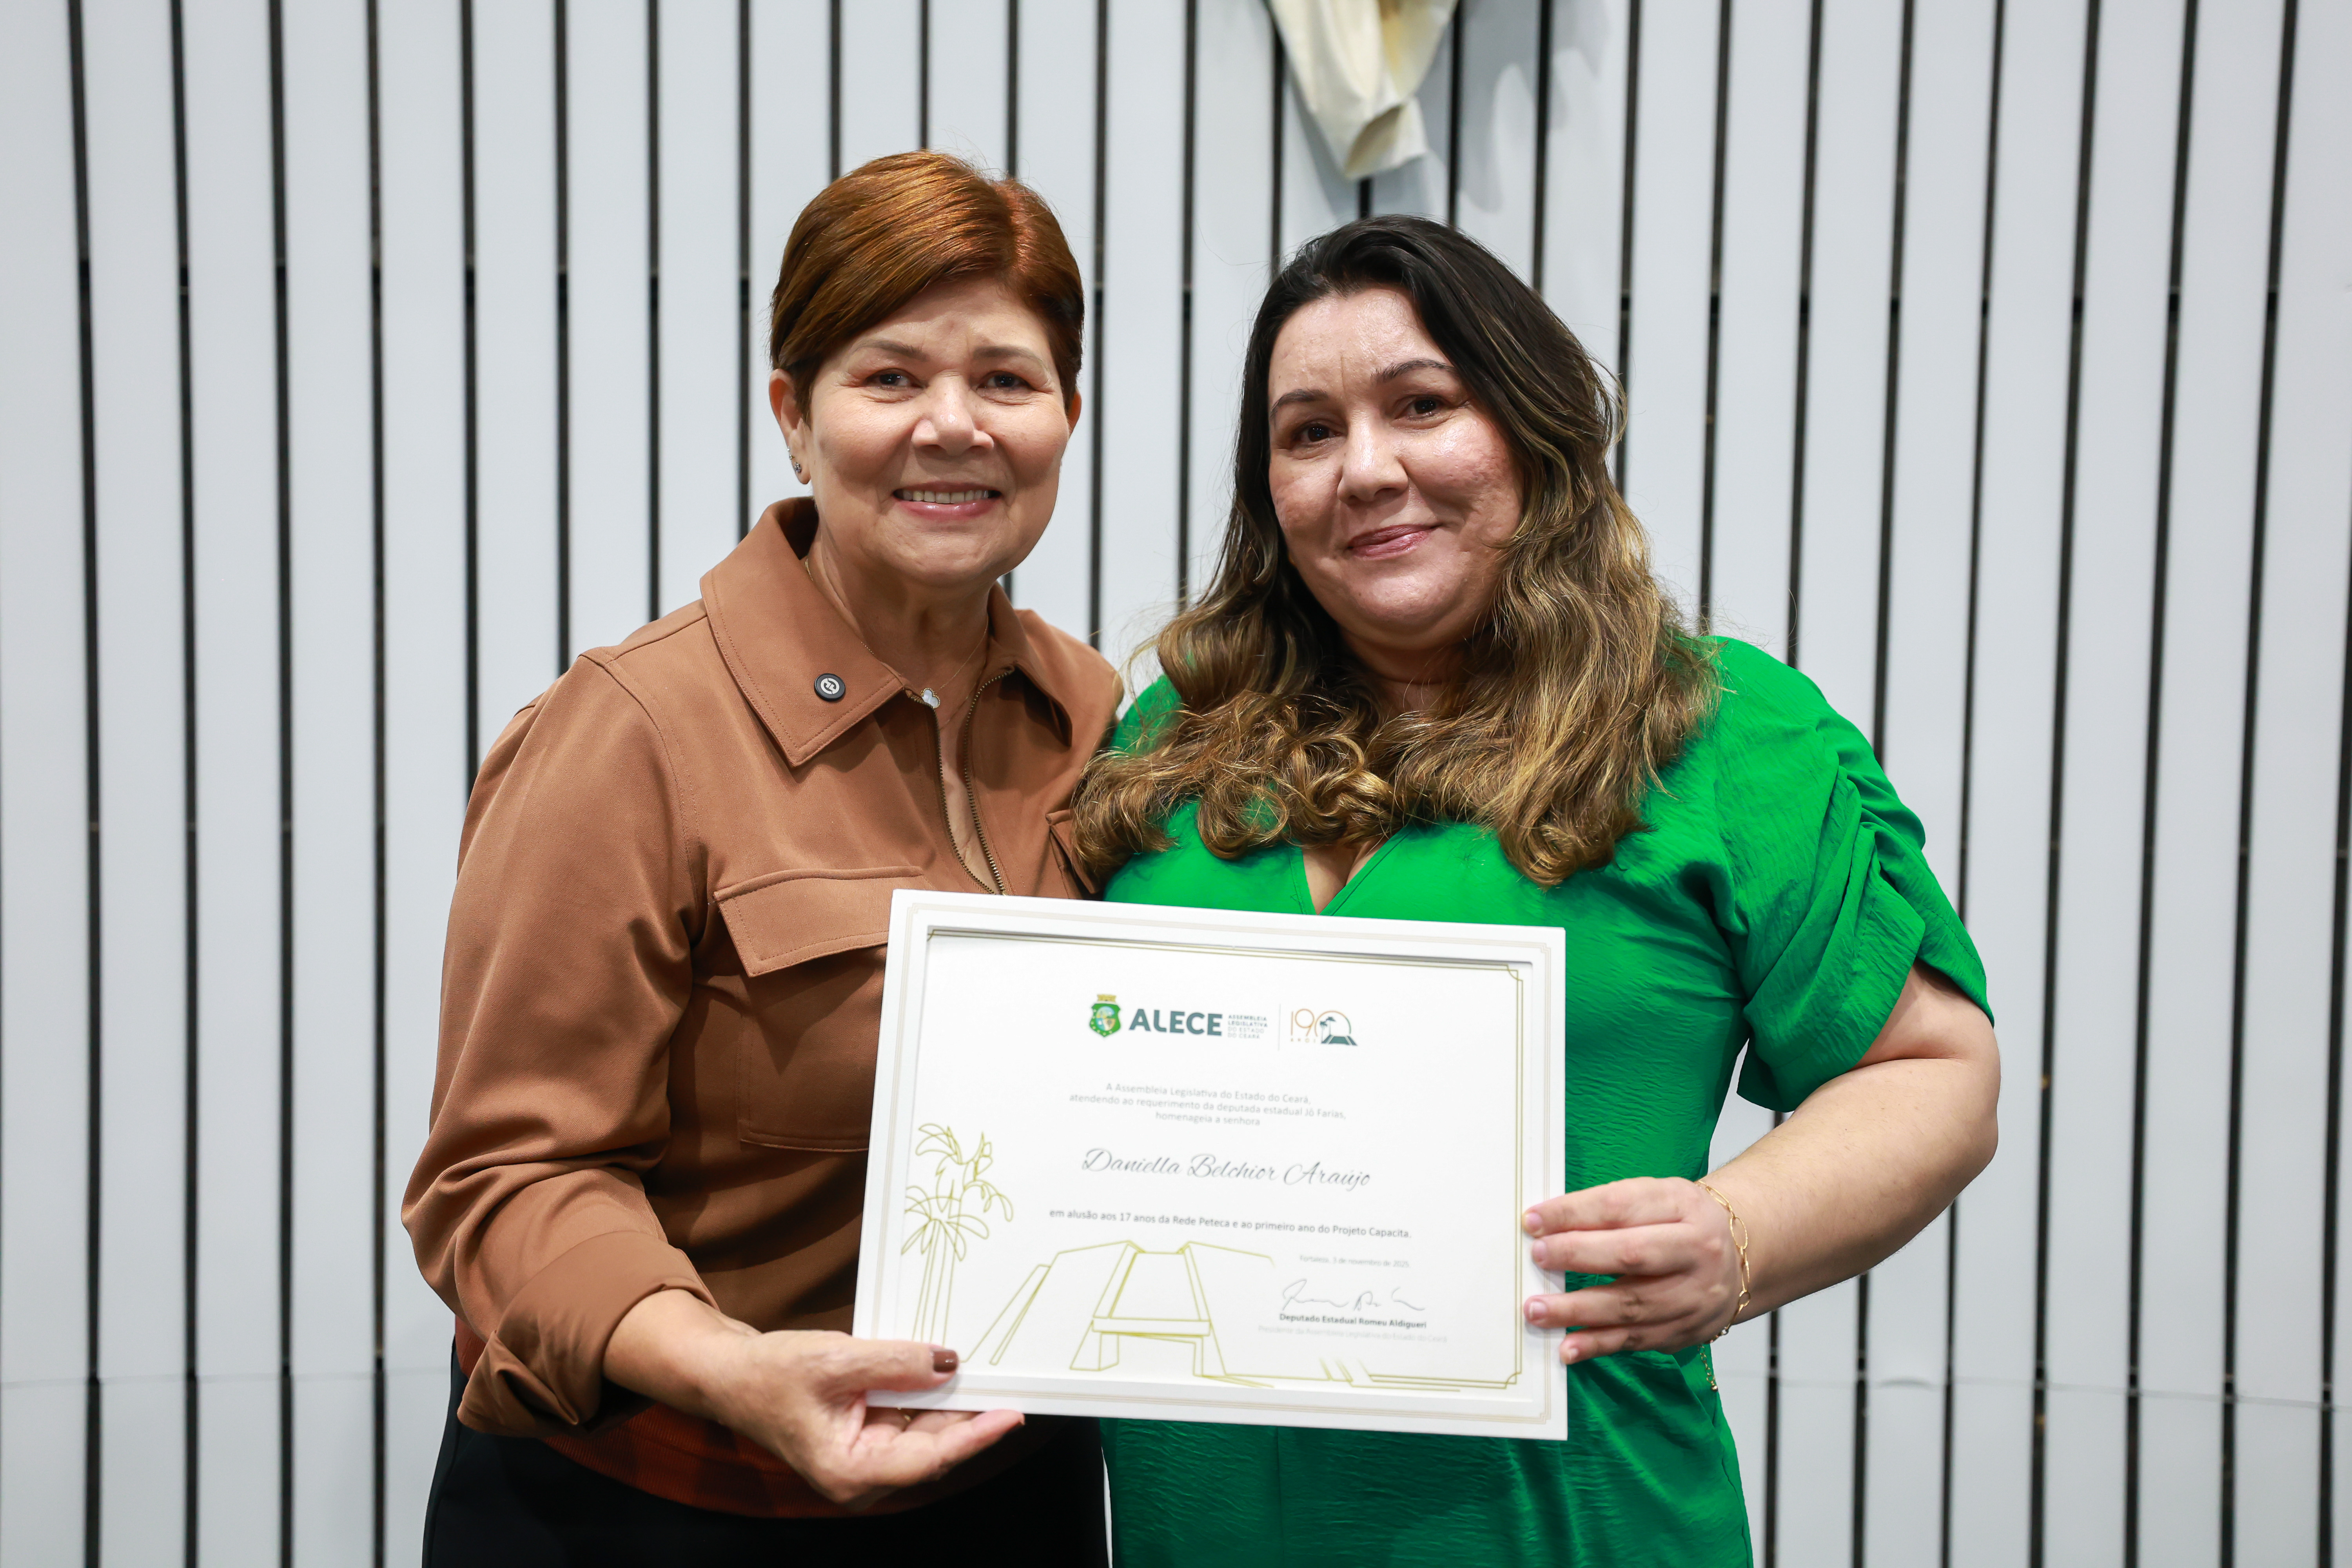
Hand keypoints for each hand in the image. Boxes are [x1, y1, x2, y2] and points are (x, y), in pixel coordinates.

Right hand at [606, 1290, 1022, 1506]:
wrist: (730, 1374)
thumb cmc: (769, 1374)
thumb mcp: (835, 1359)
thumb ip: (895, 1363)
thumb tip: (948, 1363)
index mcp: (851, 1472)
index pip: (930, 1457)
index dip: (975, 1435)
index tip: (1012, 1415)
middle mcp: (861, 1475)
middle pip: (932, 1446)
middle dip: (968, 1413)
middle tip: (1008, 1380)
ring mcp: (863, 1458)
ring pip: (923, 1431)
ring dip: (948, 1402)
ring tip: (984, 1371)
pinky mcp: (863, 1437)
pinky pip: (907, 1419)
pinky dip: (925, 1396)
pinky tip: (943, 1370)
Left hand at [1520, 1177, 1743, 1363]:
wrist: (1739, 1257)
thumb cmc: (1681, 1222)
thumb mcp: (1656, 1197)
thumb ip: (1608, 1207)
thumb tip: (1547, 1224)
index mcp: (1683, 1206)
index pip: (1622, 1206)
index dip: (1575, 1213)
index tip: (1534, 1220)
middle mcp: (1696, 1251)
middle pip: (1632, 1254)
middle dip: (1579, 1256)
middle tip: (1537, 1257)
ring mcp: (1695, 1296)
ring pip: (1632, 1305)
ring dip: (1579, 1310)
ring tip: (1537, 1310)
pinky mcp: (1688, 1331)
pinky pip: (1637, 1340)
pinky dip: (1599, 1345)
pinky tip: (1568, 1347)